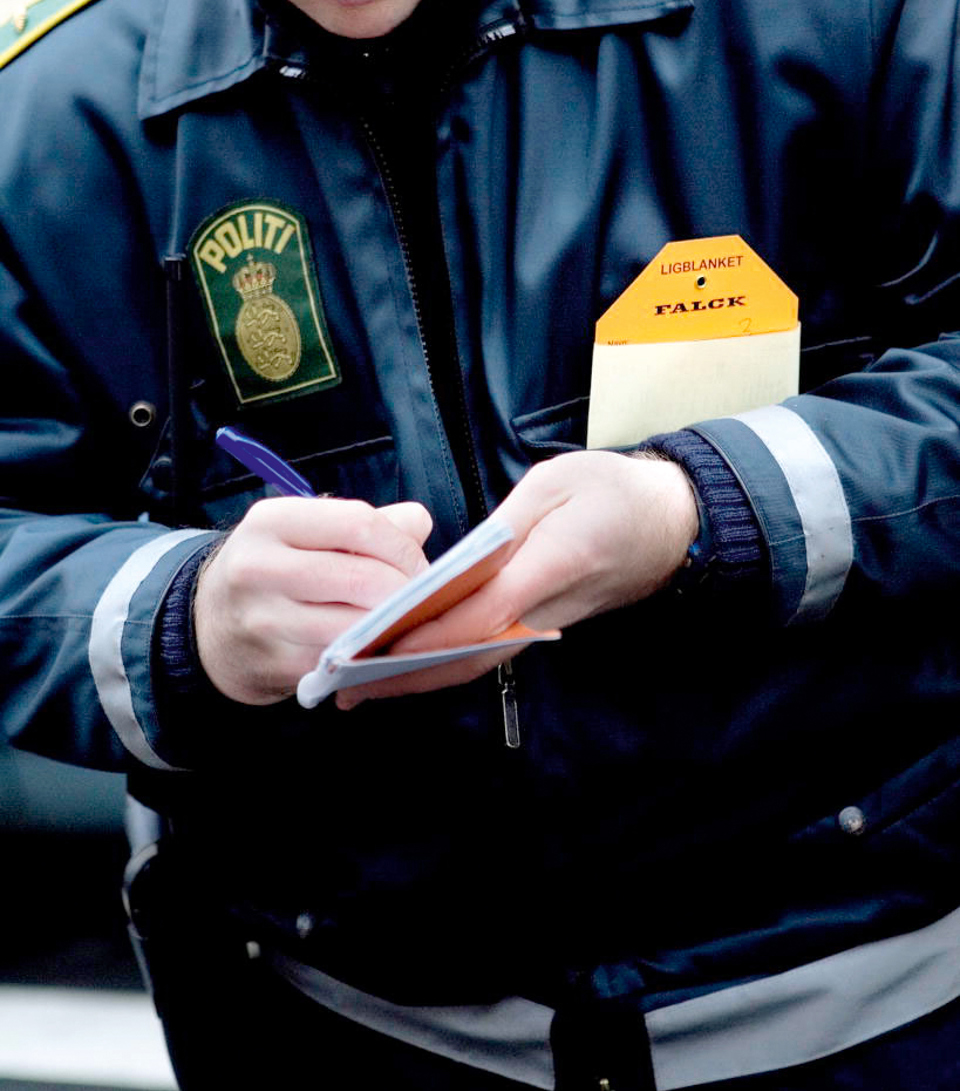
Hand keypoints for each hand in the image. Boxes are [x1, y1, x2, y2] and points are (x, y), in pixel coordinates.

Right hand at [193, 497, 431, 703]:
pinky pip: (342, 660)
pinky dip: (370, 654)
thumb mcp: (306, 531)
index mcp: (272, 520)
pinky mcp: (275, 665)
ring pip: (355, 625)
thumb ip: (366, 523)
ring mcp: (264, 620)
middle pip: (362, 578)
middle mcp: (259, 567)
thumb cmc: (277, 568)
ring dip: (392, 626)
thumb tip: (419, 522)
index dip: (402, 546)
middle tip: (419, 598)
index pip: (359, 524)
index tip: (417, 565)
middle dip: (405, 591)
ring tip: (402, 620)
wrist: (212, 625)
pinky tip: (376, 646)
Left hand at [337, 450, 698, 706]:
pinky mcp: (542, 628)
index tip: (377, 643)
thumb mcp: (557, 482)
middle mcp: (550, 608)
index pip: (484, 610)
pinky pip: (489, 654)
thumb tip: (452, 565)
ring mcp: (548, 625)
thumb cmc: (612, 492)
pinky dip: (443, 665)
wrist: (672, 524)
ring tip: (360, 684)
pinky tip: (404, 665)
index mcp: (556, 562)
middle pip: (473, 653)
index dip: (429, 630)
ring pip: (479, 662)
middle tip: (347, 684)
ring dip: (419, 678)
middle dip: (408, 673)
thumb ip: (504, 525)